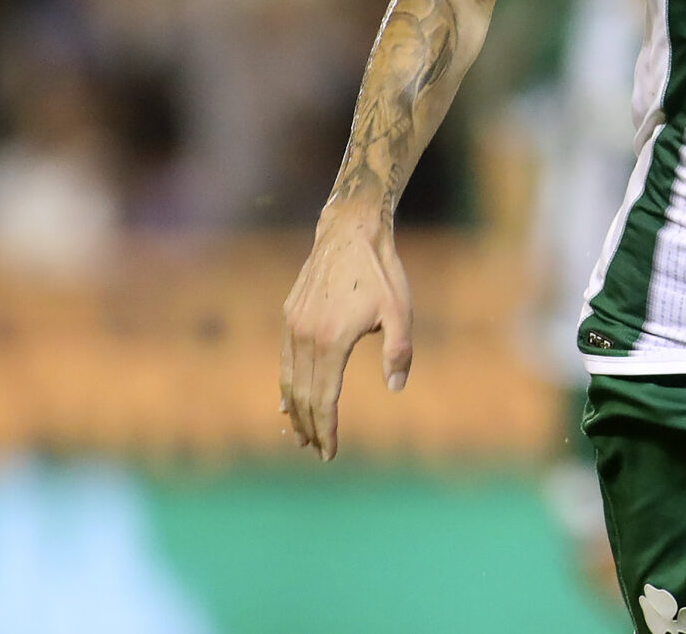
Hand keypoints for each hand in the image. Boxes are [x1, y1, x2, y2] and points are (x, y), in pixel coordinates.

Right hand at [279, 207, 413, 459]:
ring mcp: (292, 325)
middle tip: (317, 451)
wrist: (351, 232)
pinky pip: (284, 360)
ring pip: (289, 380)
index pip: (325, 399)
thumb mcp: (401, 311)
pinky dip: (286, 385)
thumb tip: (396, 387)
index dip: (327, 429)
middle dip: (310, 427)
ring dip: (295, 410)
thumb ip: (399, 351)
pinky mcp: (289, 315)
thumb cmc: (382, 272)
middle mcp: (304, 336)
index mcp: (332, 340)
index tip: (330, 453)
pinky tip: (288, 400)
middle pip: (303, 396)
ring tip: (303, 434)